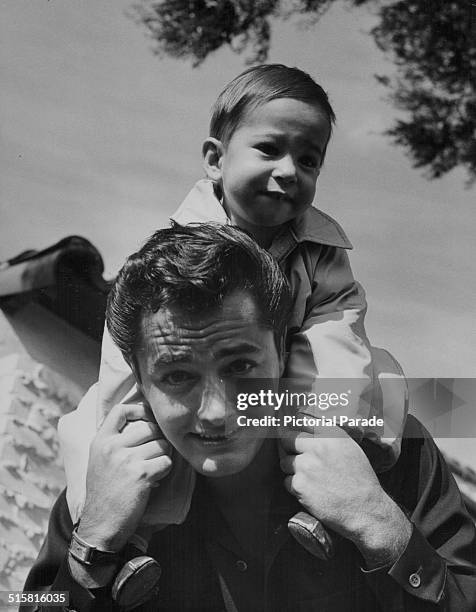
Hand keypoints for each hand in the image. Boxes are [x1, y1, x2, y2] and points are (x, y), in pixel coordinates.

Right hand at [77, 403, 171, 551]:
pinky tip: (154, 480)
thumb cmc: (104, 494)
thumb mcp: (99, 461)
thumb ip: (114, 441)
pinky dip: (165, 471)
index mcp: (100, 441)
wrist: (100, 526)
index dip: (139, 410)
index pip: (120, 410)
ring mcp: (126, 460)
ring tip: (152, 469)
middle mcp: (112, 447)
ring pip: (162, 444)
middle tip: (154, 455)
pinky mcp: (141, 474)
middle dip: (158, 440)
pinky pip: (166, 461)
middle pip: (150, 427)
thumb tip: (143, 422)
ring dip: (163, 457)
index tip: (148, 418)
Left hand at [280, 426, 410, 566]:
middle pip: (287, 439)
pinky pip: (287, 481)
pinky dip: (295, 486)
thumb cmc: (361, 480)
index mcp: (331, 434)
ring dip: (292, 468)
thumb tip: (307, 427)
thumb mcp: (350, 448)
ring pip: (285, 461)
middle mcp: (317, 447)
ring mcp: (306, 466)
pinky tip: (310, 490)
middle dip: (290, 448)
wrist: (365, 510)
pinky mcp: (299, 486)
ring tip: (309, 477)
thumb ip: (328, 435)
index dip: (296, 427)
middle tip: (298, 456)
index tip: (293, 432)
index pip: (301, 421)